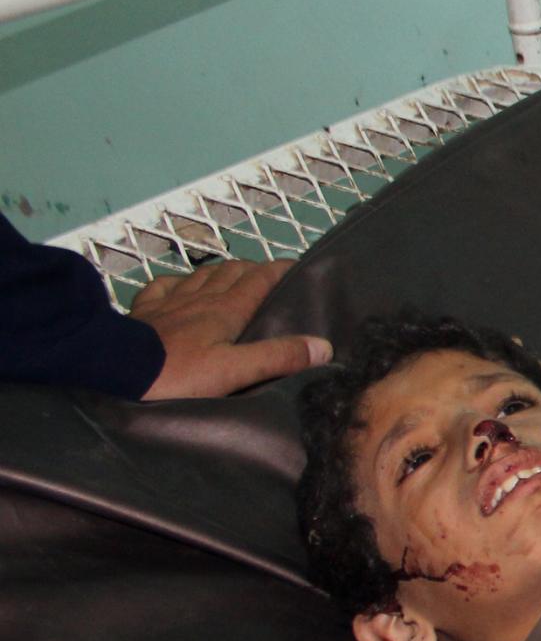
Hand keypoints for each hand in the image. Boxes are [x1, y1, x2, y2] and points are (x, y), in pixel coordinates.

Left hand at [131, 259, 330, 398]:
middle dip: (252, 268)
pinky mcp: (143, 311)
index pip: (259, 279)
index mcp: (226, 309)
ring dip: (219, 271)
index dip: (279, 270)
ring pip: (200, 274)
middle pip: (231, 271)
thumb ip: (278, 356)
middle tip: (266, 276)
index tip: (297, 267)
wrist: (118, 371)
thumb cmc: (179, 373)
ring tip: (229, 276)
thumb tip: (323, 346)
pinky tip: (178, 287)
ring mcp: (169, 301)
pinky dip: (177, 282)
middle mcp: (200, 297)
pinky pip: (162, 286)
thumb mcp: (236, 371)